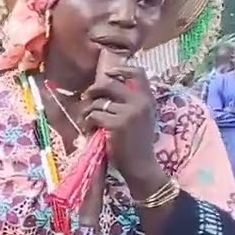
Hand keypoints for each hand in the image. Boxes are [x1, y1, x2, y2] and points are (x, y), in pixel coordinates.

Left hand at [82, 54, 160, 185]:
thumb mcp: (141, 118)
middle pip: (110, 84)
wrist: (140, 165)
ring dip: (87, 111)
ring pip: (98, 103)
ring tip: (87, 122)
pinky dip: (88, 123)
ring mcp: (129, 113)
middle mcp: (140, 103)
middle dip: (94, 89)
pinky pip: (94, 116)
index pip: (138, 73)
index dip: (121, 69)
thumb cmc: (137, 143)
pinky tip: (89, 131)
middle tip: (86, 96)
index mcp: (147, 99)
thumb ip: (132, 102)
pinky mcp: (117, 124)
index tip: (108, 74)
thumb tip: (107, 86)